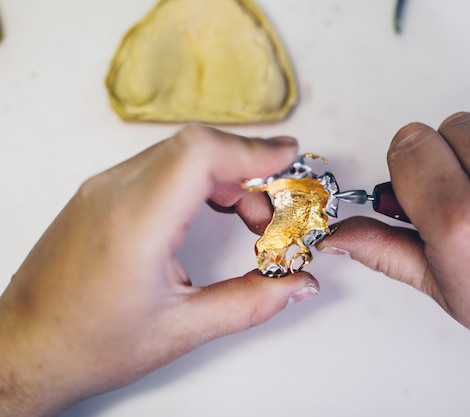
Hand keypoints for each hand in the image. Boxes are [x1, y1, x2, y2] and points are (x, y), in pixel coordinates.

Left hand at [0, 125, 318, 416]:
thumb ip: (251, 303)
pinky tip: (213, 208)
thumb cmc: (88, 344)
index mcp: (134, 224)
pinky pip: (161, 164)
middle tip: (273, 211)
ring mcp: (103, 188)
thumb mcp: (182, 330)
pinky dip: (199, 177)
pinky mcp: (102, 193)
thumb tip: (298, 284)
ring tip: (248, 217)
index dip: (251, 149)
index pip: (199, 154)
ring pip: (180, 151)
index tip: (288, 159)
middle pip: (196, 145)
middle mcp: (114, 192)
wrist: (23, 348)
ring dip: (225, 173)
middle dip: (248, 167)